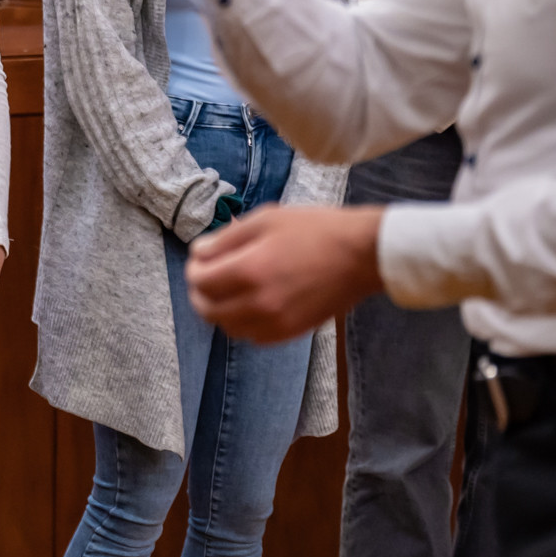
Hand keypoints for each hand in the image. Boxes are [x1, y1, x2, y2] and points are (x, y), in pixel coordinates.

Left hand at [187, 205, 387, 343]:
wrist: (361, 256)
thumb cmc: (315, 230)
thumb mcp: (266, 220)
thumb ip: (227, 239)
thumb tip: (199, 252)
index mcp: (249, 271)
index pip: (200, 281)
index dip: (194, 268)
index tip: (201, 258)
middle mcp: (258, 303)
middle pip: (207, 309)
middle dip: (200, 291)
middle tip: (207, 275)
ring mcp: (275, 323)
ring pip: (227, 326)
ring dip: (220, 309)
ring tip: (228, 289)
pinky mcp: (290, 333)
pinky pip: (252, 337)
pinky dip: (243, 323)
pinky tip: (250, 305)